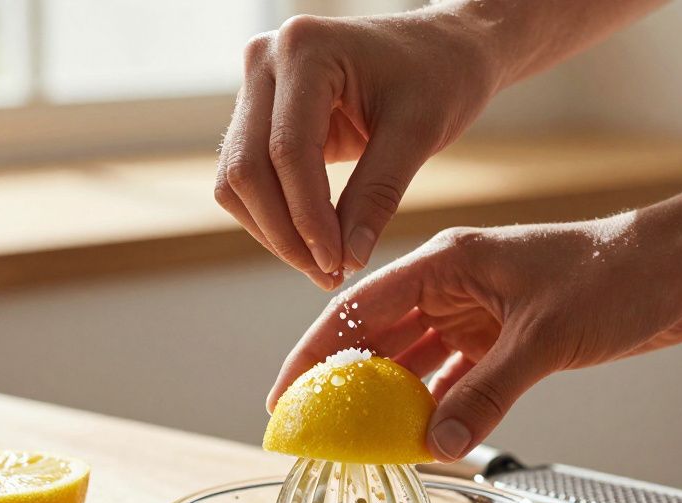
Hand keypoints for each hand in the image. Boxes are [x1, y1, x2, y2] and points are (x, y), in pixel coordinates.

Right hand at [215, 10, 500, 288]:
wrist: (443, 48)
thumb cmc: (440, 76)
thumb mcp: (418, 135)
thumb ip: (376, 196)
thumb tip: (345, 260)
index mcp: (304, 49)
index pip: (287, 151)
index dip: (307, 218)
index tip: (337, 265)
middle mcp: (265, 59)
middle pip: (247, 169)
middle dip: (285, 233)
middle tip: (328, 275)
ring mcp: (256, 84)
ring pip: (237, 180)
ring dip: (274, 231)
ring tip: (323, 265)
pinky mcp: (260, 112)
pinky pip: (249, 176)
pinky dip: (276, 216)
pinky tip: (314, 242)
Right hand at [268, 210, 681, 459]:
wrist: (679, 272)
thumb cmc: (615, 276)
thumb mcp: (544, 337)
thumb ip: (487, 393)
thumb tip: (439, 446)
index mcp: (447, 263)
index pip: (359, 307)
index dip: (315, 351)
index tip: (285, 394)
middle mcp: (454, 287)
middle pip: (380, 338)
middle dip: (345, 383)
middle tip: (312, 431)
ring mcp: (480, 314)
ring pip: (417, 363)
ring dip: (392, 400)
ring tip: (358, 443)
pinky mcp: (508, 340)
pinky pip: (457, 379)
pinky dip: (441, 408)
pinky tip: (422, 439)